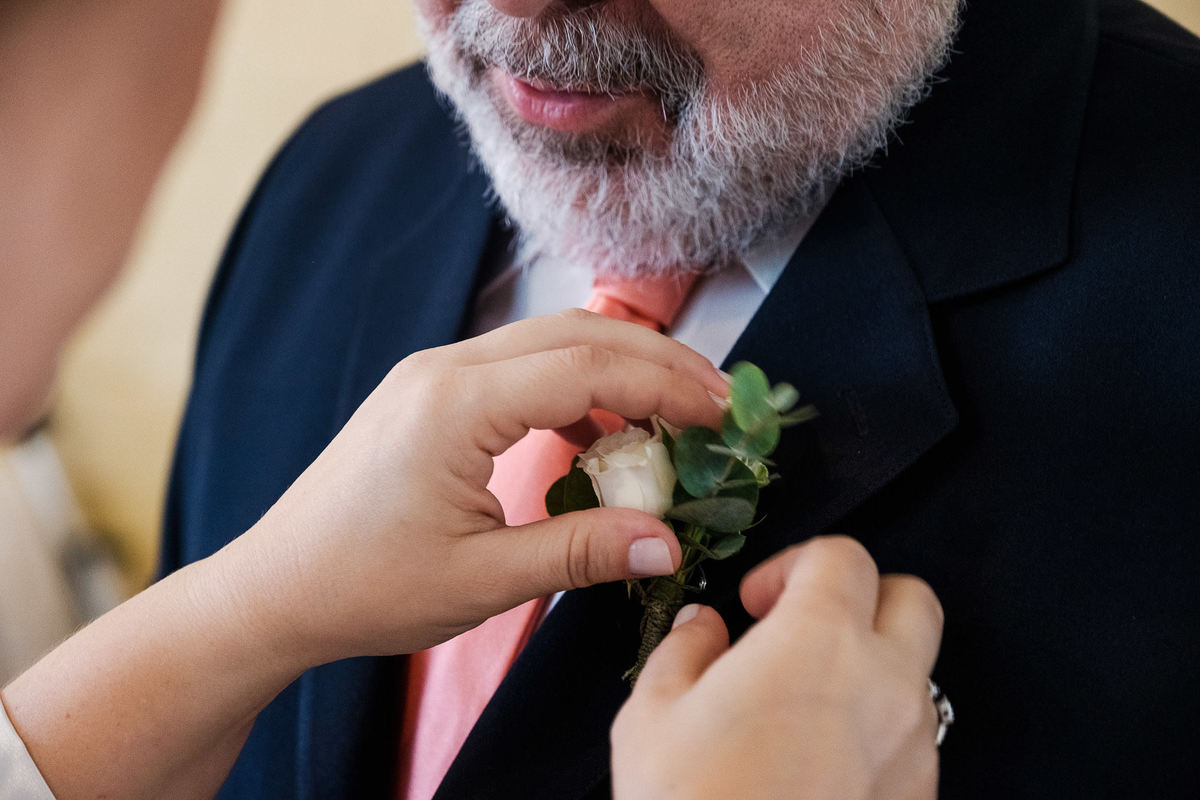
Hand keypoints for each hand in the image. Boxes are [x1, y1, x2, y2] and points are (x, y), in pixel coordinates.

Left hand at [212, 309, 727, 665]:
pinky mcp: (430, 393)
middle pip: (574, 334)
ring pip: (549, 343)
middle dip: (655, 360)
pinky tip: (599, 436)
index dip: (664, 386)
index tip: (720, 413)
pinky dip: (573, 390)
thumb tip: (669, 541)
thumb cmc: (365, 587)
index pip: (586, 368)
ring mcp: (433, 374)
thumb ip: (581, 552)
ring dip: (617, 370)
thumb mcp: (482, 580)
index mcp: (454, 404)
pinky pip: (520, 369)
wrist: (276, 588)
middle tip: (717, 400)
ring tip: (671, 418)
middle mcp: (444, 369)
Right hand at [611, 536, 943, 799]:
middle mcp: (885, 683)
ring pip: (917, 673)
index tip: (757, 601)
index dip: (795, 564)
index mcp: (819, 640)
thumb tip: (702, 626)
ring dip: (871, 668)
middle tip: (802, 630)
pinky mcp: (919, 797)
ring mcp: (912, 746)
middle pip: (912, 599)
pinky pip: (913, 739)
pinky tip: (821, 761)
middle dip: (862, 599)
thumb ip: (683, 649)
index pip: (844, 556)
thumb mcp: (652, 715)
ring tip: (803, 706)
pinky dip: (878, 730)